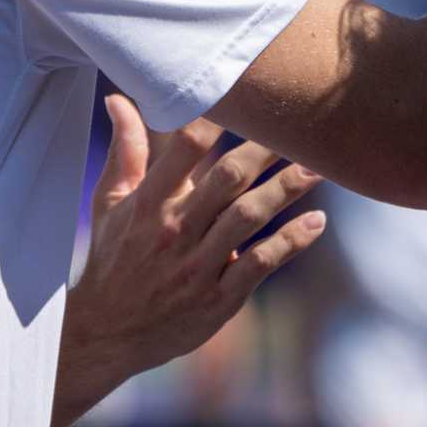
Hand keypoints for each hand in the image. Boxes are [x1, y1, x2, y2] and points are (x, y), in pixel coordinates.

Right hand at [68, 96, 325, 386]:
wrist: (107, 332)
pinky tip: (317, 222)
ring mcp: (197, 266)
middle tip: (298, 124)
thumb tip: (119, 98)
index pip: (182, 148)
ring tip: (319, 167)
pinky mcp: (218, 298)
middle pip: (227, 177)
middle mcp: (173, 230)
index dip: (214, 119)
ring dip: (287, 189)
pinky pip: (261, 263)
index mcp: (147, 202)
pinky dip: (292, 241)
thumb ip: (125, 149)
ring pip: (249, 216)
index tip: (244, 93)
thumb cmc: (112, 257)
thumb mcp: (110, 202)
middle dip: (265, 148)